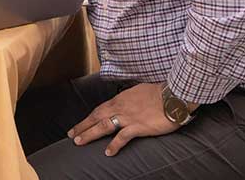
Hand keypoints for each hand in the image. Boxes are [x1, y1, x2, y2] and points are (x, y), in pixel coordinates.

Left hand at [67, 83, 193, 156]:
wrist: (173, 95)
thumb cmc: (160, 93)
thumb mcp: (139, 92)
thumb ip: (130, 99)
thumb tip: (127, 102)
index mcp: (120, 99)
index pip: (100, 109)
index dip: (88, 117)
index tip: (80, 124)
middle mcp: (120, 107)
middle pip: (96, 117)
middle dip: (82, 126)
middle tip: (71, 135)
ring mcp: (128, 117)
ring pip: (103, 126)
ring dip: (89, 134)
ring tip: (79, 142)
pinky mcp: (138, 126)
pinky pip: (122, 137)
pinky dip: (114, 145)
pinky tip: (107, 153)